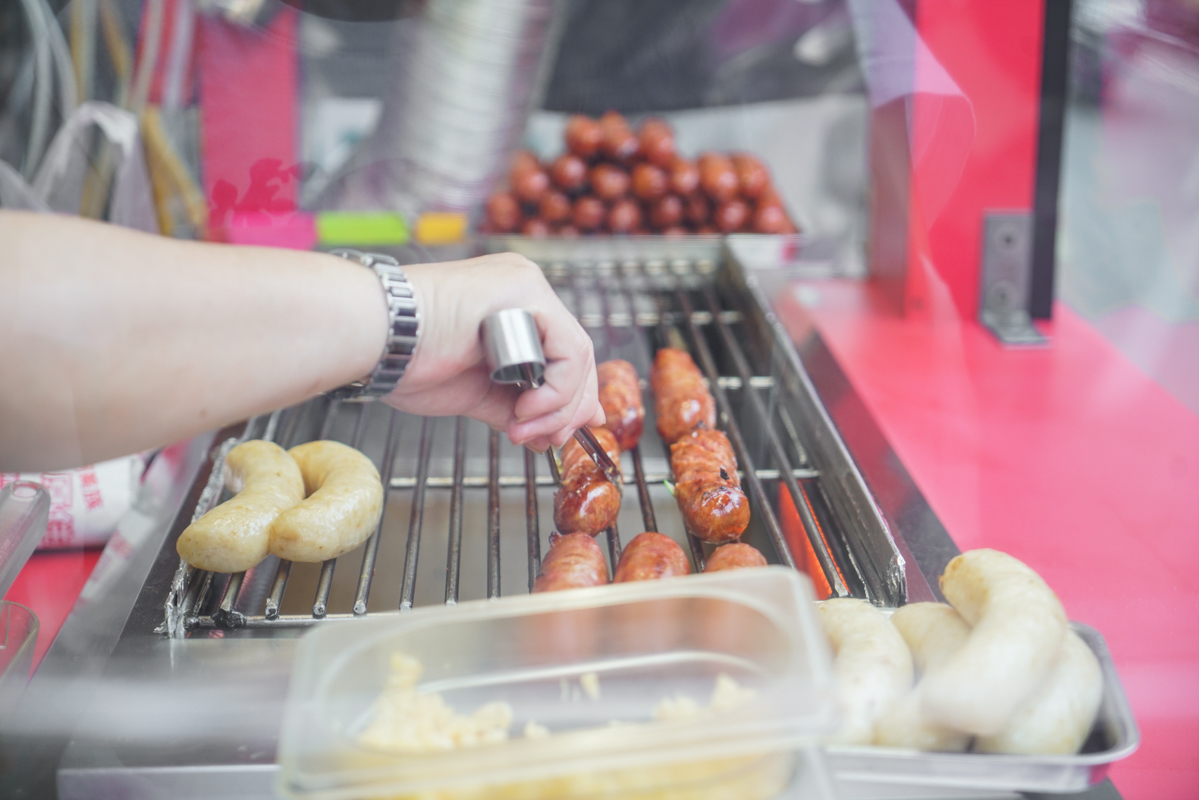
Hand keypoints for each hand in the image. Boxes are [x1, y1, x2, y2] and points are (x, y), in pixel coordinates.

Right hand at [383, 253, 603, 449]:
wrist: (377, 339)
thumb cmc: (409, 361)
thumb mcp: (476, 392)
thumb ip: (517, 407)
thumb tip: (553, 433)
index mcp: (512, 308)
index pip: (563, 355)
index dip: (568, 400)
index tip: (558, 434)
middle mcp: (525, 291)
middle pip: (576, 355)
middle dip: (568, 409)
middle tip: (547, 440)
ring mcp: (528, 287)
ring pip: (577, 355)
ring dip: (558, 406)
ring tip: (524, 429)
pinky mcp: (528, 292)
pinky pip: (568, 349)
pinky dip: (556, 389)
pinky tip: (524, 408)